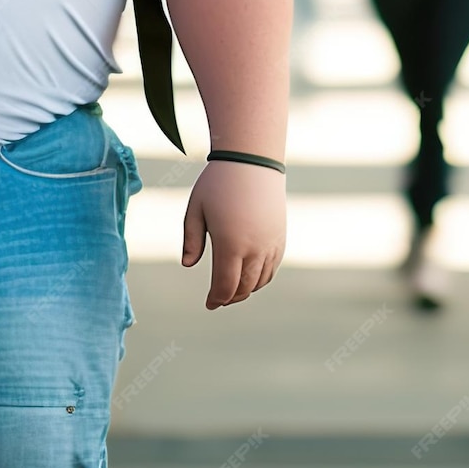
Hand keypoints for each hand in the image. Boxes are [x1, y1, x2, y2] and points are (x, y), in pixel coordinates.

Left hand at [181, 160, 285, 308]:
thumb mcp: (195, 210)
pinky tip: (249, 276)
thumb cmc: (217, 184)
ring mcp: (271, 245)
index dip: (216, 299)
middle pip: (244, 288)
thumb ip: (191, 240)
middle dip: (230, 297)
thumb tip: (187, 264)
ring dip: (246, 290)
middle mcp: (254, 249)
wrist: (251, 162)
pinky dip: (261, 278)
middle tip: (218, 300)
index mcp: (230, 244)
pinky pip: (272, 268)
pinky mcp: (280, 239)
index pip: (225, 286)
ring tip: (231, 290)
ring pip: (260, 281)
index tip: (209, 304)